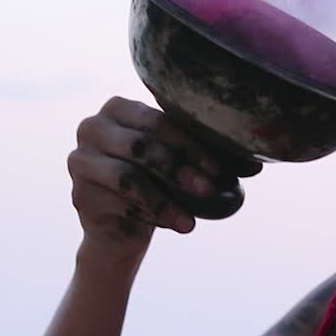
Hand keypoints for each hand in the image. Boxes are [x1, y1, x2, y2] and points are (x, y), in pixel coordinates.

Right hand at [66, 96, 262, 267]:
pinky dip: (153, 215)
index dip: (193, 145)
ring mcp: (79, 160)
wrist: (123, 228)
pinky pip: (120, 204)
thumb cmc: (160, 183)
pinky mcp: (78, 194)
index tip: (221, 169)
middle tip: (210, 190)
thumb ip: (210, 157)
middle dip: (182, 169)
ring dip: (167, 200)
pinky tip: (176, 225)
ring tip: (192, 220)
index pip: (160, 120)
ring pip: (130, 178)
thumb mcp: (183, 164)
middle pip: (143, 145)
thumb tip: (257, 165)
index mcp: (119, 107)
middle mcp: (92, 127)